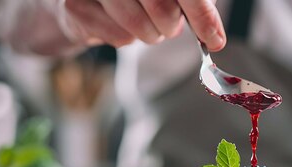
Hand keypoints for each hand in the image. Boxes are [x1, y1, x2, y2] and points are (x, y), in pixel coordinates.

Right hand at [61, 0, 225, 50]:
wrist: (83, 2)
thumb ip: (195, 3)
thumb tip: (214, 34)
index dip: (201, 12)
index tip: (215, 38)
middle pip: (162, 6)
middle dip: (171, 25)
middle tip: (168, 25)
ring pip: (140, 26)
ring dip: (150, 34)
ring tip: (143, 22)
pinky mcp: (76, 7)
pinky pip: (119, 37)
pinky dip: (127, 39)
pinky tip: (118, 23)